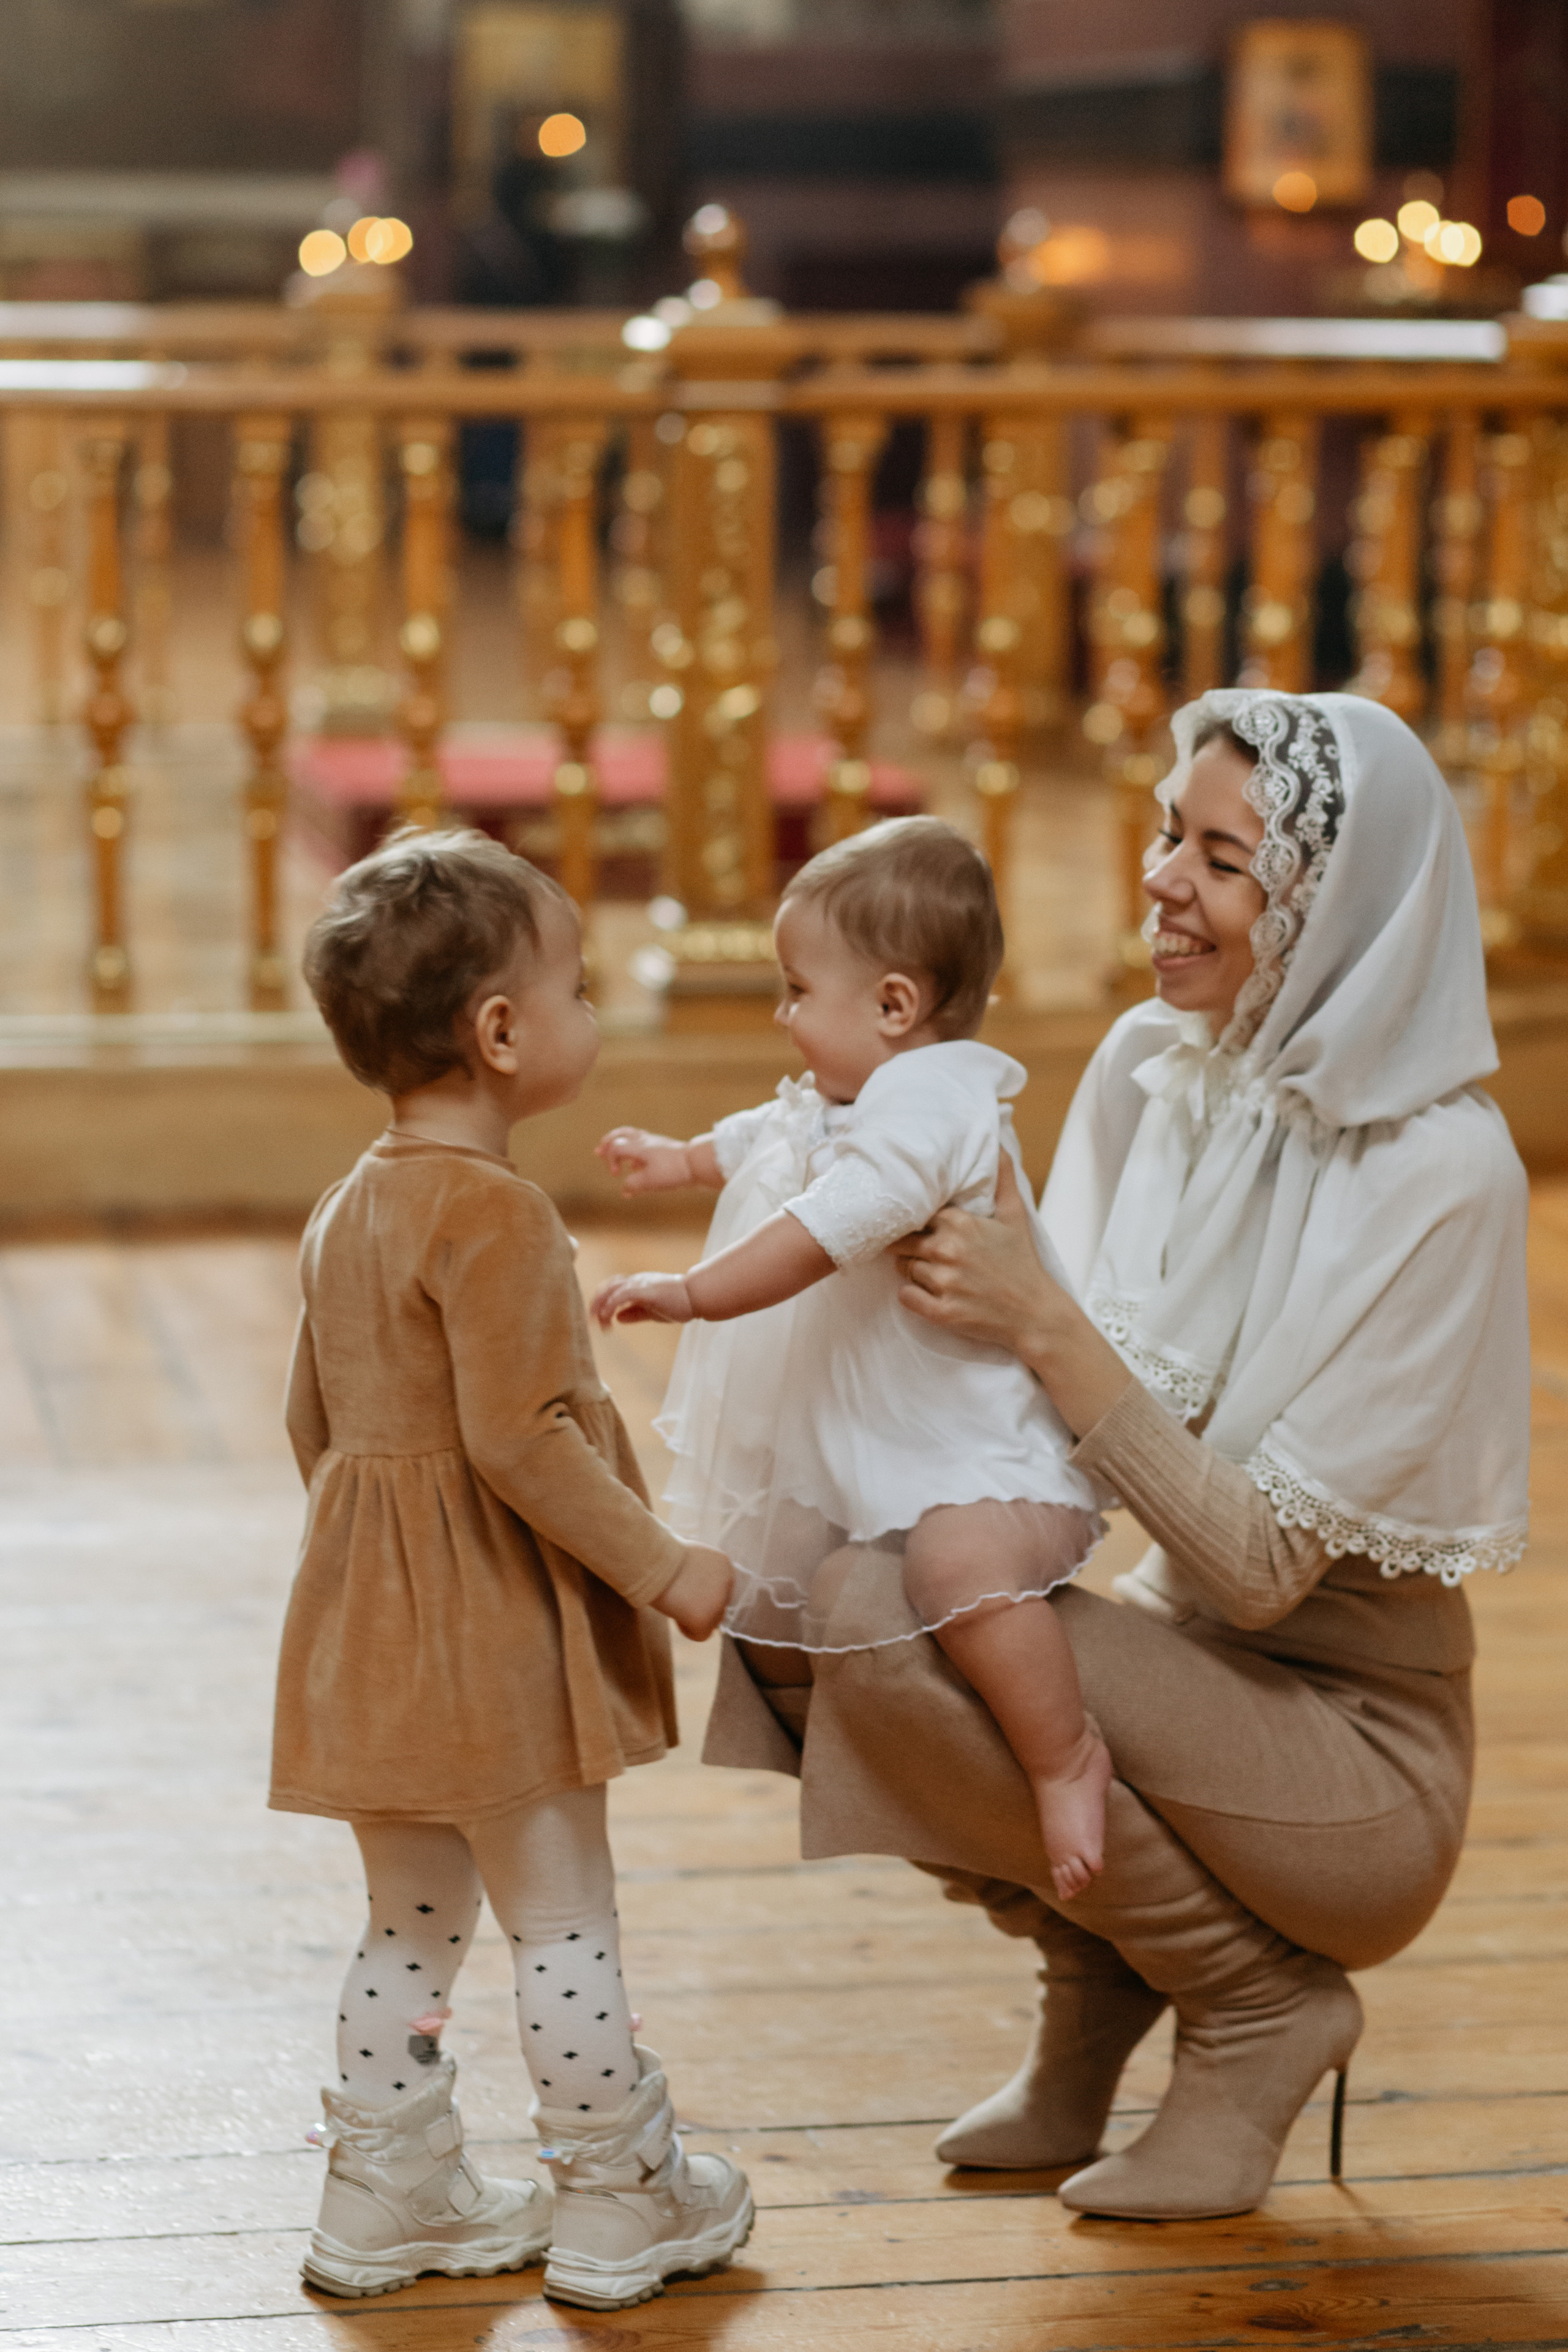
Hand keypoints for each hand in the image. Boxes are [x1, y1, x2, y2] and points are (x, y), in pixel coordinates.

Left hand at [591, 1271, 694, 1326]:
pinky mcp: (647, 1291)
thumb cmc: (678, 1304)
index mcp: (637, 1285)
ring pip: (612, 1289)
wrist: (697, 1296)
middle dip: (595, 1304)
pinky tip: (609, 1317)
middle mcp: (636, 1281)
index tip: (597, 1319)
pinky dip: (612, 1305)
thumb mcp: (652, 1312)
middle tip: (591, 1321)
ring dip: (601, 1306)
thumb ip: (635, 1313)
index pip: (611, 1288)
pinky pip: (623, 1295)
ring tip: (598, 1322)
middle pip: (607, 1287)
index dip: (600, 1302)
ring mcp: (641, 1284)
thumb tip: (618, 1318)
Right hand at [595, 1127, 691, 1194]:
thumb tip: (625, 1191)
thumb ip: (632, 1185)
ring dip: (623, 1146)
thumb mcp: (648, 1181)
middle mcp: (646, 1141)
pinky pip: (645, 1146)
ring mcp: (656, 1144)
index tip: (617, 1175)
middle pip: (622, 1135)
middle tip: (599, 1149)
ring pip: (634, 1138)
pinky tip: (638, 1165)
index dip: (610, 1161)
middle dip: (609, 1142)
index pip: (615, 1147)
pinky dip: (637, 1153)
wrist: (698, 1163)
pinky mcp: (665, 1150)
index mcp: (639, 1146)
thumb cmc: (673, 1170)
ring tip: (618, 1155)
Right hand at [653, 1544, 733, 1639]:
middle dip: (700, 1607)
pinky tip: (673, 1614)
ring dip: (693, 1617)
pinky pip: (700, 1635)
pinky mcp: (705, 1618)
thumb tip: (699, 1592)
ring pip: (711, 1622)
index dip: (701, 1593)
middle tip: (678, 1598)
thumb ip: (700, 1573)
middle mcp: (727, 1581)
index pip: (720, 1589)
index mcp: (723, 1564)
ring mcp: (718, 1601)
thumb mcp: (688, 1558)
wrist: (651, 1561)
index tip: (683, 1589)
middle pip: (718, 1607)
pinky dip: (686, 1629)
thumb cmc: (661, 1557)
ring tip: (674, 1603)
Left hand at [893, 1156, 1132, 1437]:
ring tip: (937, 1274)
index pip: (915, 1213)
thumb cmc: (1024, 1263)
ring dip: (913, 1271)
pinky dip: (912, 1296)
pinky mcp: (941, 1311)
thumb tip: (998, 1145)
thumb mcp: (1016, 1216)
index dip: (915, 1221)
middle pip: (901, 1242)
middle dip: (909, 1247)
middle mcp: (947, 1250)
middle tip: (926, 1253)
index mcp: (959, 1223)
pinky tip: (929, 1294)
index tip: (920, 1225)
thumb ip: (1003, 1179)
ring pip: (903, 1269)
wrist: (1036, 1313)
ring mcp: (943, 1282)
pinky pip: (906, 1297)